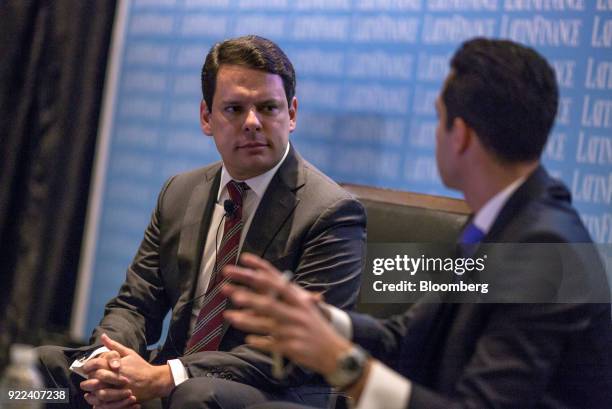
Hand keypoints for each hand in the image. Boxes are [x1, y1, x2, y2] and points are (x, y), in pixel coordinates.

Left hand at [84, 334, 173, 402]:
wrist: (154, 381)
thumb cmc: (141, 366)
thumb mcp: (129, 353)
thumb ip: (114, 346)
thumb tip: (103, 336)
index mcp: (118, 365)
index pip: (97, 364)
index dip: (88, 366)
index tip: (87, 368)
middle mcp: (118, 377)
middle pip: (96, 378)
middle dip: (88, 380)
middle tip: (87, 380)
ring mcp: (120, 389)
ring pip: (99, 392)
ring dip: (92, 391)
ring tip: (90, 390)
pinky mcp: (122, 399)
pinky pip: (106, 402)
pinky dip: (98, 401)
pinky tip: (96, 397)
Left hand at [222, 253, 352, 376]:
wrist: (335, 352)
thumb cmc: (317, 328)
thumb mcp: (306, 309)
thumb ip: (288, 298)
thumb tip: (271, 287)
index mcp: (300, 301)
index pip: (278, 281)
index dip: (261, 269)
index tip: (244, 259)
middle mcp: (296, 313)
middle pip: (269, 303)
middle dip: (248, 297)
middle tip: (230, 290)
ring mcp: (293, 331)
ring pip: (266, 324)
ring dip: (247, 320)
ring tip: (230, 317)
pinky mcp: (291, 348)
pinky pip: (270, 344)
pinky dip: (259, 342)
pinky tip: (248, 340)